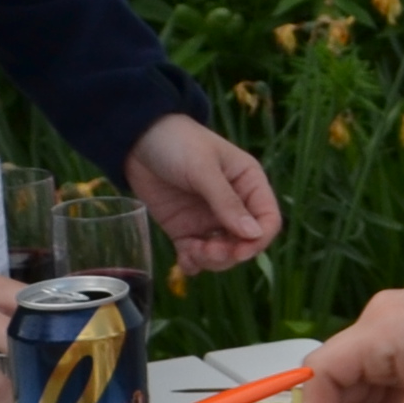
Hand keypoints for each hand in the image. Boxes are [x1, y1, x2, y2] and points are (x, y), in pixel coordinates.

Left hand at [126, 113, 281, 270]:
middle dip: (230, 253)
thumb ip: (227, 202)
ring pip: (223, 254)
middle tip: (208, 251)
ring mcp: (209, 219)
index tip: (239, 251)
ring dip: (211, 260)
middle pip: (246, 243)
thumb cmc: (178, 142)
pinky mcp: (185, 229)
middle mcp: (234, 205)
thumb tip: (253, 234)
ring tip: (192, 252)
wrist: (136, 139)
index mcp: (248, 183)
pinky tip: (184, 261)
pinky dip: (193, 263)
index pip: (268, 219)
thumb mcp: (203, 169)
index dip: (258, 240)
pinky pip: (196, 255)